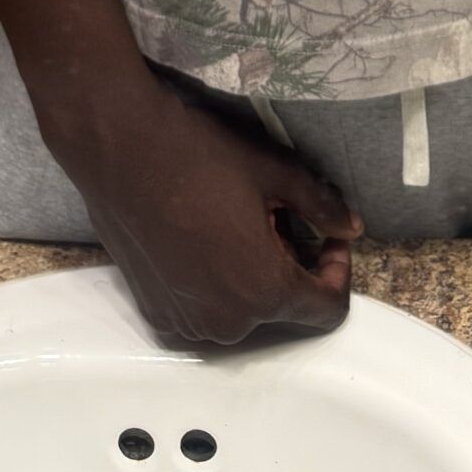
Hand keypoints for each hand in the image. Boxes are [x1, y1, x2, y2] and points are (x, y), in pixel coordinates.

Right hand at [51, 74, 361, 348]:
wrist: (119, 147)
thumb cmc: (199, 154)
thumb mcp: (274, 171)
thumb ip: (320, 205)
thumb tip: (352, 228)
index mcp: (264, 291)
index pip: (327, 308)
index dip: (337, 268)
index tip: (326, 233)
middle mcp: (227, 323)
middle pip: (283, 307)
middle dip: (291, 264)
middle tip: (275, 213)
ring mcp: (187, 323)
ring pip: (242, 310)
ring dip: (252, 274)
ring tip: (237, 221)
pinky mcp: (156, 312)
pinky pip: (205, 309)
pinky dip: (216, 282)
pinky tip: (204, 235)